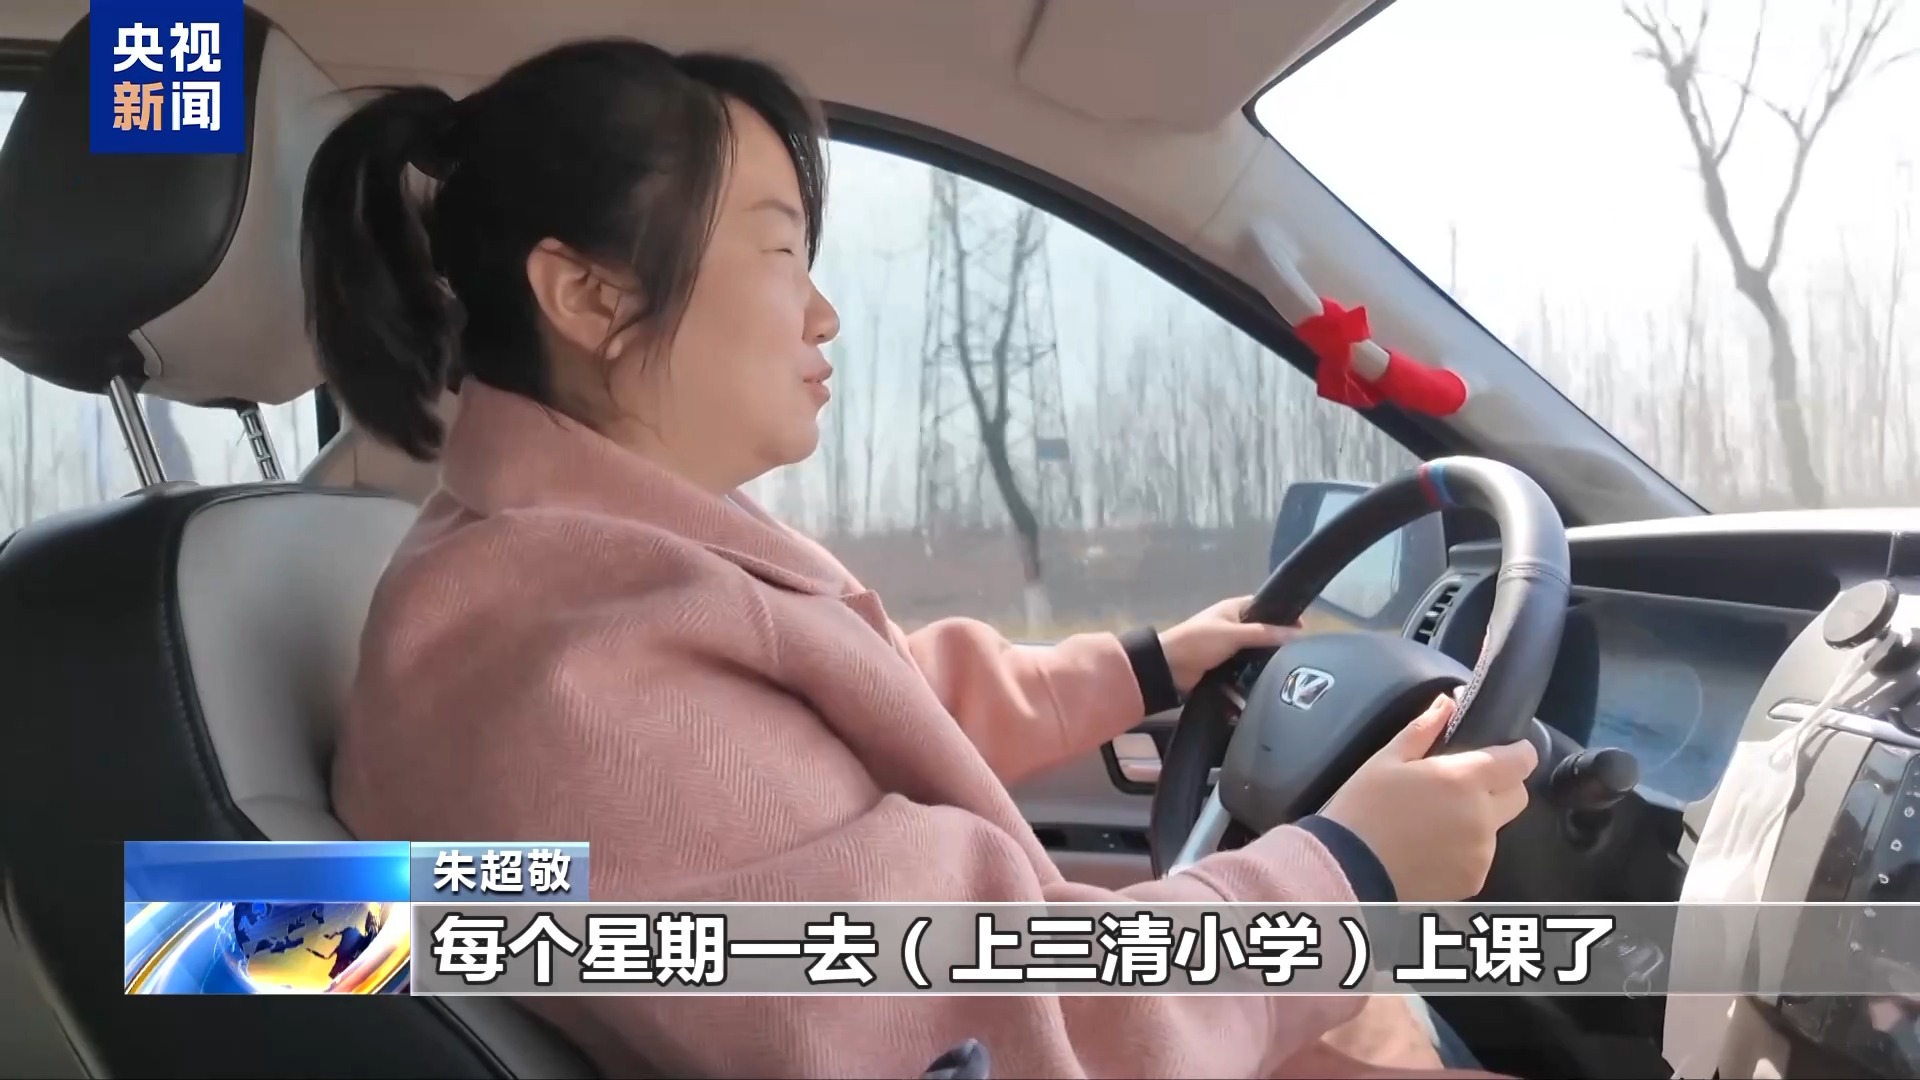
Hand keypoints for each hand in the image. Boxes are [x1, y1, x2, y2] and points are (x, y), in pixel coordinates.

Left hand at [1158, 595, 1297, 695]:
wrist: (1169, 668)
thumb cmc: (1199, 642)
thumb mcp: (1233, 634)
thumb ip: (1264, 634)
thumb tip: (1298, 633)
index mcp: (1234, 609)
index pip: (1266, 607)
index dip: (1284, 615)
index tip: (1304, 630)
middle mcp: (1234, 625)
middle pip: (1264, 631)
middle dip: (1279, 641)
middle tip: (1303, 654)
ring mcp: (1230, 647)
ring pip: (1257, 651)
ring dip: (1268, 659)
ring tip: (1292, 669)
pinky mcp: (1226, 666)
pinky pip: (1247, 667)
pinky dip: (1257, 672)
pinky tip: (1273, 680)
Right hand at [1319, 694, 1537, 901]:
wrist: (1347, 870)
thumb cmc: (1363, 809)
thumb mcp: (1386, 760)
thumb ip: (1423, 729)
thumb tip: (1448, 702)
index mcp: (1463, 780)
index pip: (1521, 761)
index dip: (1517, 753)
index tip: (1504, 751)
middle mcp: (1482, 817)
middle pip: (1517, 795)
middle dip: (1501, 785)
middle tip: (1462, 786)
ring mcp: (1481, 853)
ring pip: (1497, 827)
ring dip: (1478, 820)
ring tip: (1435, 823)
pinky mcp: (1473, 880)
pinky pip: (1480, 857)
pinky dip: (1464, 851)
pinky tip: (1430, 849)